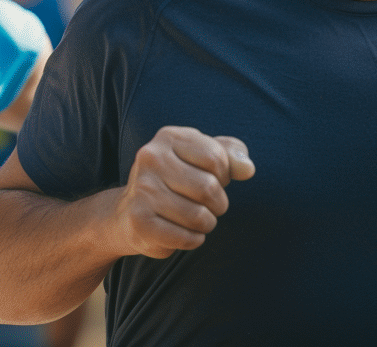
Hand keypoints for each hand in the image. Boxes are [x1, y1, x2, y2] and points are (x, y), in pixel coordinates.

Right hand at [109, 126, 254, 258]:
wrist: (128, 213)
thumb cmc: (176, 182)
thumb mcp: (202, 159)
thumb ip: (231, 155)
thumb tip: (248, 169)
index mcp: (168, 137)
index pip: (217, 158)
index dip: (223, 175)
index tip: (211, 178)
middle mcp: (150, 158)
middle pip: (209, 188)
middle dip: (217, 204)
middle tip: (205, 205)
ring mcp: (142, 190)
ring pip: (199, 216)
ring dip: (205, 224)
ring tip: (193, 219)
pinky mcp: (140, 221)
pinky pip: (186, 238)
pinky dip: (193, 240)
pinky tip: (180, 232)